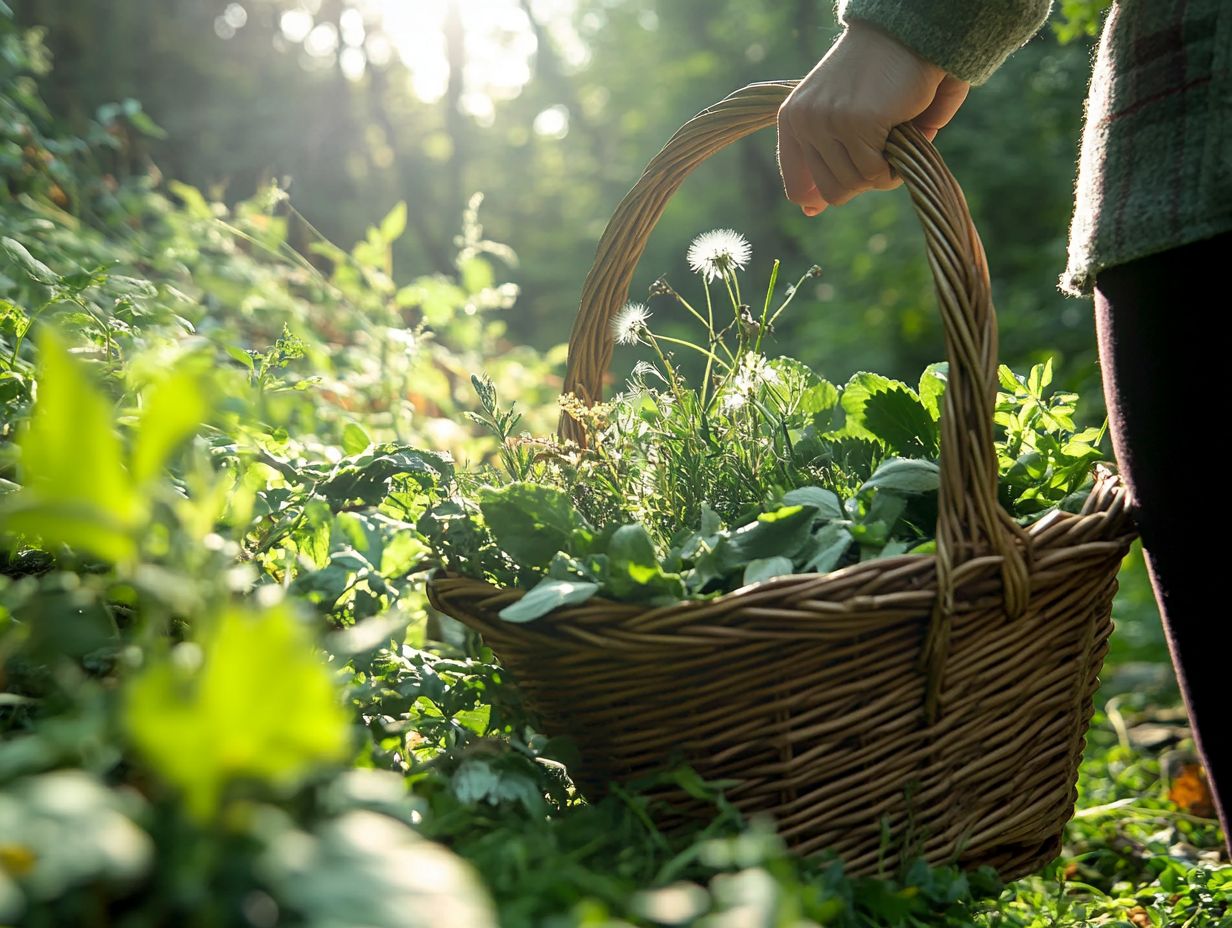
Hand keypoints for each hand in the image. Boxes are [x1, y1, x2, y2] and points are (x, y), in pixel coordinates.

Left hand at [777, 21, 970, 214]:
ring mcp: (828, 122)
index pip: (796, 188)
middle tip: (882, 154)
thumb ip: (825, 160)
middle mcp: (803, 122)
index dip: (823, 198)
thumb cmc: (878, 75)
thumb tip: (812, 212)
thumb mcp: (839, 116)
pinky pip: (877, 172)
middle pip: (832, 192)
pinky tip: (904, 139)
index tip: (848, 186)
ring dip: (883, 173)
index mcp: (792, 120)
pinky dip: (896, 166)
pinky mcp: (857, 123)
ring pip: (855, 185)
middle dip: (863, 181)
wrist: (904, 32)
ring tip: (895, 142)